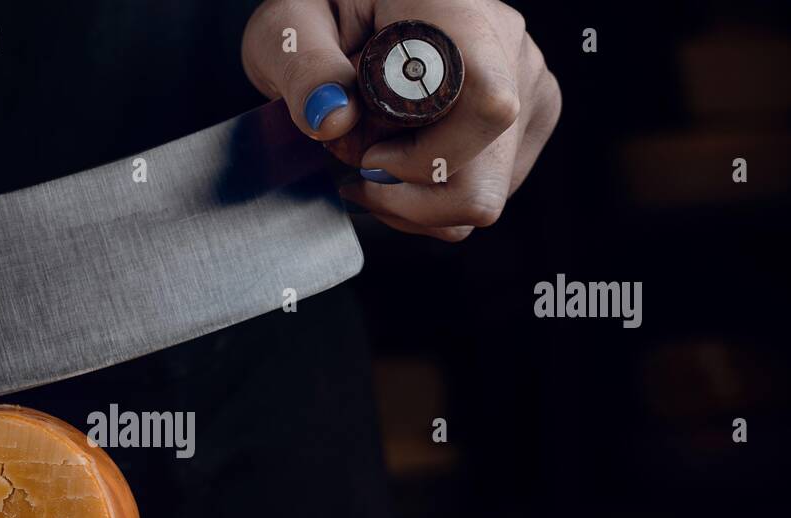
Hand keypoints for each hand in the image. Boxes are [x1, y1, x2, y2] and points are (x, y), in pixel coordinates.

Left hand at [242, 0, 560, 240]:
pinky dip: (429, 199)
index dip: (423, 158)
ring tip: (370, 156)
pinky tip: (395, 160)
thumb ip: (303, 68)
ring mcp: (525, 85)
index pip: (486, 108)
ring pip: (482, 196)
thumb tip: (332, 118)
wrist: (348, 9)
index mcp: (458, 11)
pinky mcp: (525, 120)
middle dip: (406, 195)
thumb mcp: (289, 27)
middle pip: (483, 178)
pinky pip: (483, 193)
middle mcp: (507, 46)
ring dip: (412, 201)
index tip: (367, 153)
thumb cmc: (321, 11)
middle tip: (356, 162)